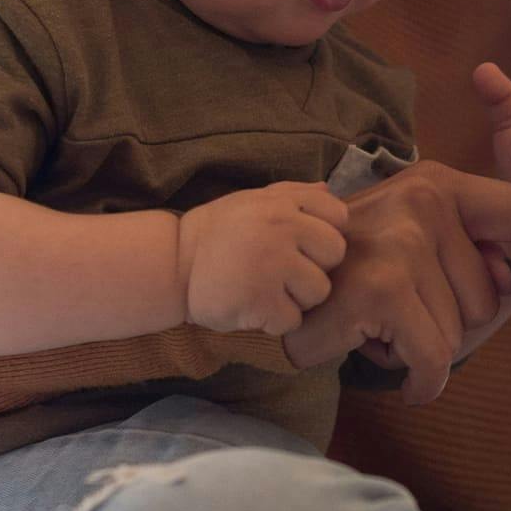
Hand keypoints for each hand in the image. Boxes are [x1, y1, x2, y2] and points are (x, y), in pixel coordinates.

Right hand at [177, 183, 349, 334]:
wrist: (173, 265)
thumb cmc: (218, 234)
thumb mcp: (253, 201)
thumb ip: (293, 195)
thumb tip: (330, 189)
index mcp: (282, 202)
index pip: (338, 216)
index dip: (323, 234)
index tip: (300, 243)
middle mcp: (281, 227)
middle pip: (334, 254)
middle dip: (314, 266)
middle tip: (281, 270)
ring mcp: (272, 264)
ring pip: (318, 291)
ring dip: (296, 297)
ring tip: (265, 288)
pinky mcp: (260, 300)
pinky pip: (292, 319)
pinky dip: (275, 321)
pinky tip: (253, 307)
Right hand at [281, 160, 510, 405]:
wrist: (261, 287)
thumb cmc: (349, 277)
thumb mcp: (417, 249)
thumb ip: (479, 254)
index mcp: (438, 184)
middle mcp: (423, 200)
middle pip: (491, 297)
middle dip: (451, 324)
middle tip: (399, 311)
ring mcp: (401, 241)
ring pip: (460, 332)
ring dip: (424, 349)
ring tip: (380, 326)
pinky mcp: (381, 288)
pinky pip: (433, 356)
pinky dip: (420, 380)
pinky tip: (393, 368)